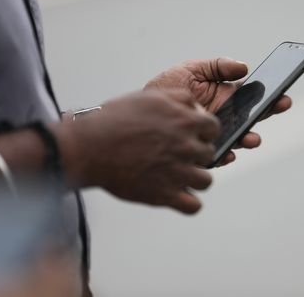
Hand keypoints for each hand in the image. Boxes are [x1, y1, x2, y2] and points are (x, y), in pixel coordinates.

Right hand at [55, 89, 219, 213]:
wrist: (89, 147)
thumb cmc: (116, 119)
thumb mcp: (151, 97)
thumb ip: (181, 98)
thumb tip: (198, 108)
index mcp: (186, 121)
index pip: (214, 129)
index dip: (204, 132)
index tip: (192, 135)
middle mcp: (186, 147)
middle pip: (209, 155)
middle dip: (197, 154)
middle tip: (178, 155)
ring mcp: (177, 173)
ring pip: (205, 182)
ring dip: (195, 179)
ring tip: (179, 176)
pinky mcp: (164, 195)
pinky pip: (193, 206)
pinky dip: (188, 203)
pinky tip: (178, 195)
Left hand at [146, 58, 292, 164]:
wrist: (140, 111)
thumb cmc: (166, 88)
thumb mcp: (191, 70)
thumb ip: (217, 66)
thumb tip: (244, 67)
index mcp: (225, 96)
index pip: (253, 95)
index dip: (269, 94)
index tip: (282, 92)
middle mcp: (224, 117)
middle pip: (252, 116)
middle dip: (268, 112)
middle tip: (281, 105)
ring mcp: (214, 135)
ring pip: (239, 139)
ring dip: (249, 138)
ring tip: (252, 137)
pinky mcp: (202, 151)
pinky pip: (218, 156)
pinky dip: (225, 155)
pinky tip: (228, 152)